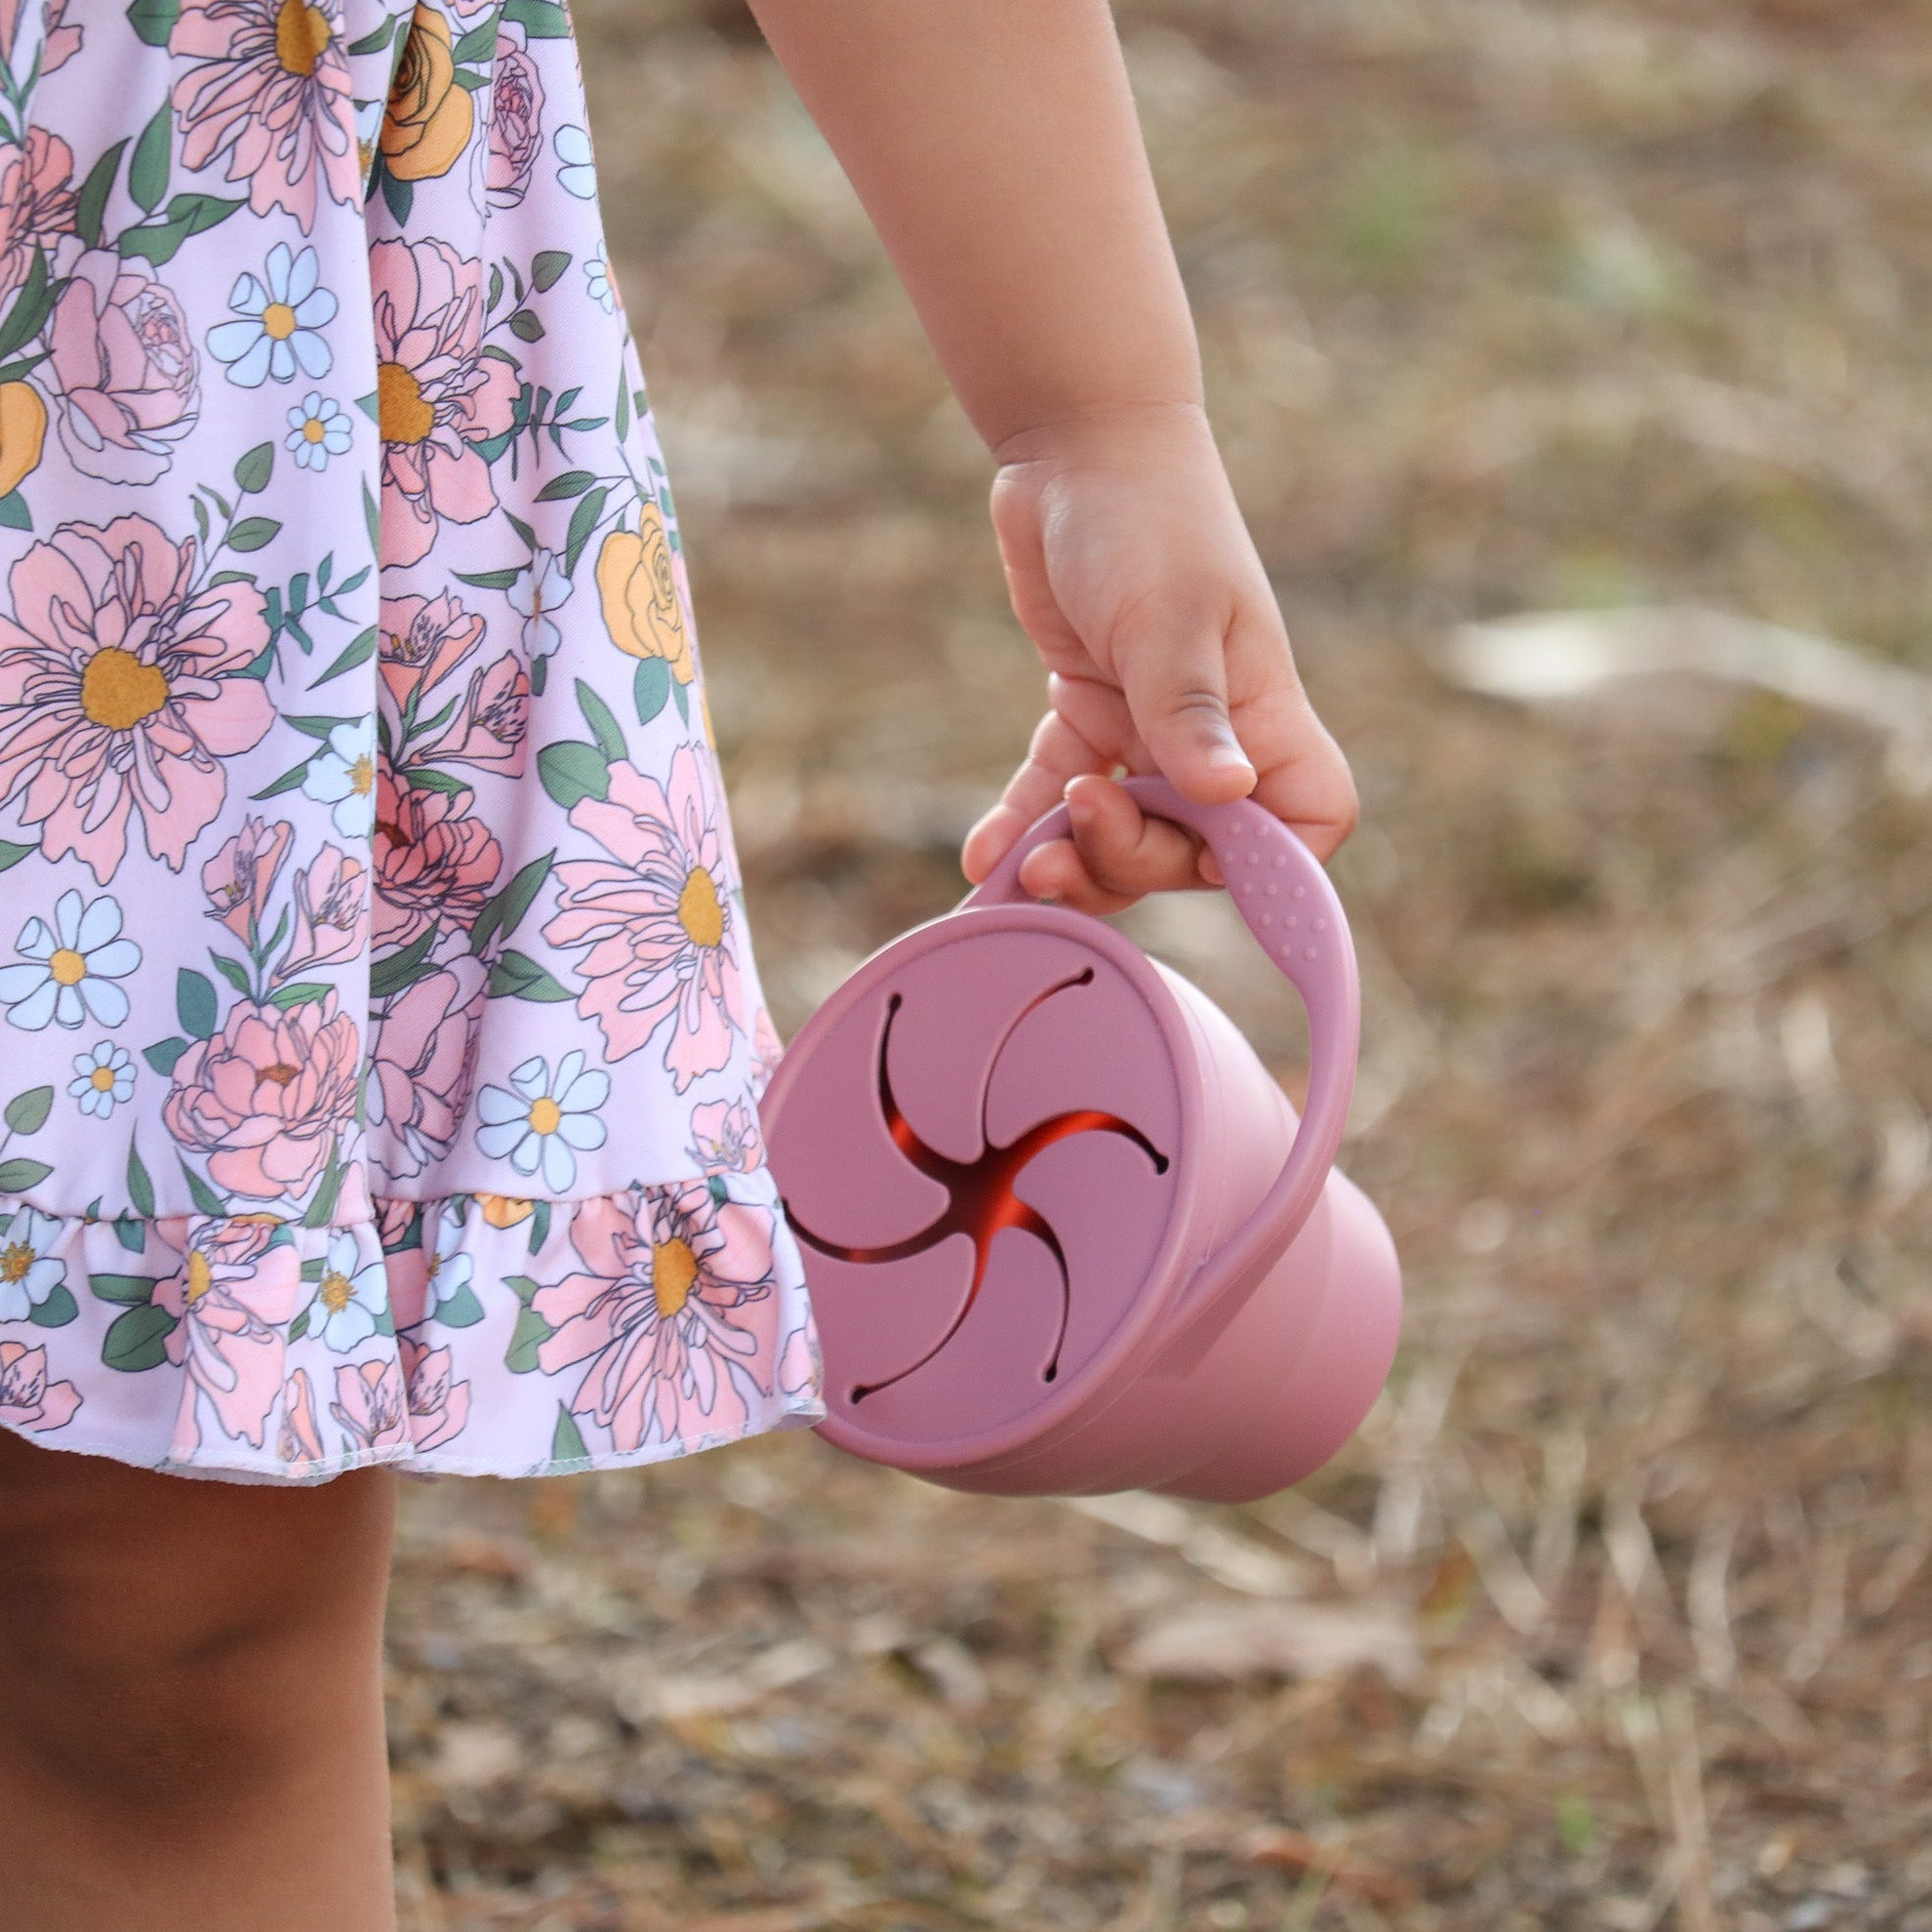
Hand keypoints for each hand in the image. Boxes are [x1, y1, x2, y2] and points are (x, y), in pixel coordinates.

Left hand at [960, 402, 1357, 912]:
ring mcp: (1145, 730)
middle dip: (1131, 858)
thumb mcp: (1167, 617)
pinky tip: (983, 856)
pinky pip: (1053, 795)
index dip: (1271, 870)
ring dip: (1073, 860)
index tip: (1205, 864)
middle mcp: (1211, 736)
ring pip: (1121, 835)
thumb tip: (1228, 793)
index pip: (1304, 824)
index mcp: (1263, 716)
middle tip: (1074, 824)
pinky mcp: (1085, 715)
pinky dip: (1020, 827)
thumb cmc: (1145, 517)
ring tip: (1018, 864)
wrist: (1076, 447)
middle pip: (1192, 852)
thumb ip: (1190, 712)